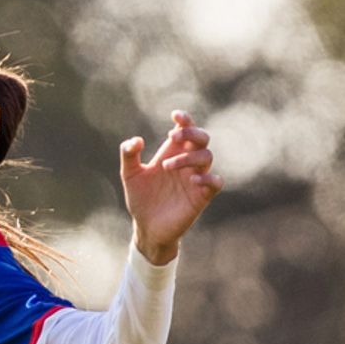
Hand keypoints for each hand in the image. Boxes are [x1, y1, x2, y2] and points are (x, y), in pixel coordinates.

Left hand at [119, 112, 220, 264]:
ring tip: (167, 167)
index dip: (185, 119)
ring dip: (189, 157)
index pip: (186, 129)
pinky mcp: (201, 197)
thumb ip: (128, 155)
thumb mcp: (130, 175)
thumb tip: (137, 141)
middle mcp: (187, 163)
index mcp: (173, 153)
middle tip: (172, 137)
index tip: (175, 115)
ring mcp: (196, 179)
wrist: (146, 228)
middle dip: (191, 132)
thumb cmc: (141, 199)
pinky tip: (192, 180)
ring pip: (207, 157)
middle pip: (202, 138)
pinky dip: (208, 178)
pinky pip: (216, 182)